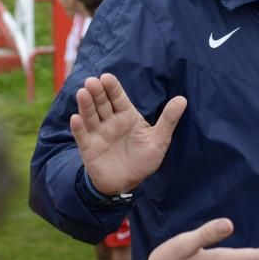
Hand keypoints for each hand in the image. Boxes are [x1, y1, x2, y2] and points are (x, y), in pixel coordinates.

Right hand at [70, 73, 185, 194]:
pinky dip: (78, 128)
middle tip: (92, 81)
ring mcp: (98, 134)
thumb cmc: (144, 159)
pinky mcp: (89, 148)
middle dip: (97, 93)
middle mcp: (111, 122)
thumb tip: (182, 99)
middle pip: (102, 104)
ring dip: (86, 105)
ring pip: (90, 116)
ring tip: (83, 93)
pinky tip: (75, 118)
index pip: (119, 98)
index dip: (112, 88)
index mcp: (127, 116)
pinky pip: (82, 136)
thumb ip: (168, 120)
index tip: (107, 77)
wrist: (128, 182)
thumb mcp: (159, 139)